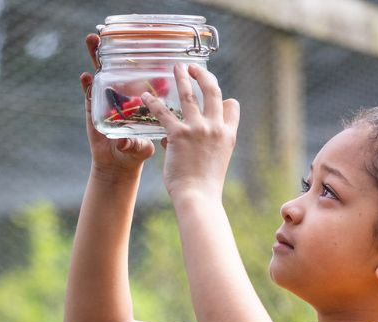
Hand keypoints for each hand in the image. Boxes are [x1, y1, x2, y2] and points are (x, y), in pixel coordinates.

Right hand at [80, 34, 156, 177]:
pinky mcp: (93, 109)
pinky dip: (86, 84)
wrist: (118, 165)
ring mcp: (107, 100)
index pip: (140, 75)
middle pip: (118, 67)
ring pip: (101, 74)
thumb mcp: (142, 148)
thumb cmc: (136, 153)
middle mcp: (123, 95)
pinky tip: (84, 76)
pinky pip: (89, 93)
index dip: (139, 60)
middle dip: (113, 50)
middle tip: (108, 32)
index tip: (141, 44)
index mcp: (139, 100)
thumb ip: (136, 144)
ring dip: (95, 57)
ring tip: (92, 39)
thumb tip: (123, 141)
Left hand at [141, 63, 239, 199]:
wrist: (199, 198)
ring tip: (176, 68)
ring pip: (189, 94)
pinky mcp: (179, 135)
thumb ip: (206, 145)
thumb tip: (183, 136)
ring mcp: (198, 130)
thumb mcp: (217, 163)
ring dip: (181, 78)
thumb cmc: (206, 186)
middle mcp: (215, 128)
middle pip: (213, 92)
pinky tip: (145, 97)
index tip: (219, 95)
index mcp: (228, 136)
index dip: (226, 99)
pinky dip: (153, 102)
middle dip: (203, 76)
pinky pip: (164, 112)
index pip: (232, 108)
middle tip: (194, 68)